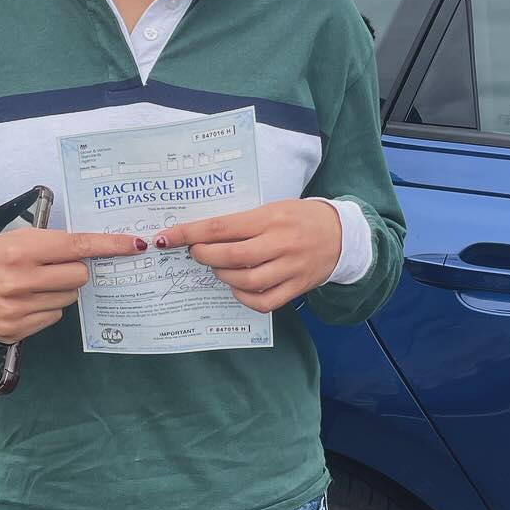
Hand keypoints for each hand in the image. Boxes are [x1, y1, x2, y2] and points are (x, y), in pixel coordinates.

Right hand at [0, 227, 146, 343]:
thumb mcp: (14, 239)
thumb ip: (50, 244)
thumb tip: (93, 249)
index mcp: (22, 250)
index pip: (77, 246)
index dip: (109, 245)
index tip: (134, 245)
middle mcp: (20, 279)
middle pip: (80, 276)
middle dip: (76, 270)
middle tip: (55, 268)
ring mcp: (17, 308)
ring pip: (68, 299)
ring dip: (59, 291)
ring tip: (33, 285)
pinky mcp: (14, 330)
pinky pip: (52, 317)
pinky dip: (46, 308)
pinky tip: (24, 301)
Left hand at [152, 200, 341, 312]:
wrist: (342, 234)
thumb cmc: (299, 217)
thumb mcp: (272, 208)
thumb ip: (243, 222)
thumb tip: (201, 235)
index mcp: (270, 217)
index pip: (221, 226)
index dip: (190, 233)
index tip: (167, 237)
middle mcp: (281, 242)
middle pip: (231, 255)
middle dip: (204, 256)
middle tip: (196, 253)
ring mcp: (291, 267)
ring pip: (246, 280)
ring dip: (223, 276)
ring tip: (219, 268)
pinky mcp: (298, 287)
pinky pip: (264, 301)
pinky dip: (244, 297)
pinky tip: (238, 288)